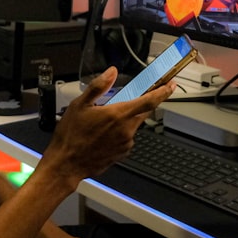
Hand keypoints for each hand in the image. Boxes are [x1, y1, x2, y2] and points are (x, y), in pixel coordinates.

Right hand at [37, 67, 172, 187]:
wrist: (67, 164)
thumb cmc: (71, 136)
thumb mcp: (80, 105)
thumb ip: (98, 86)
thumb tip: (111, 72)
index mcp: (118, 115)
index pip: (149, 101)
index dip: (162, 92)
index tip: (170, 86)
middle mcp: (126, 129)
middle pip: (142, 112)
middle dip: (140, 104)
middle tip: (129, 99)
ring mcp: (125, 143)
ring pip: (133, 125)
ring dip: (125, 120)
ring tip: (104, 121)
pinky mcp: (122, 153)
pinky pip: (126, 138)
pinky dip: (120, 132)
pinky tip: (103, 134)